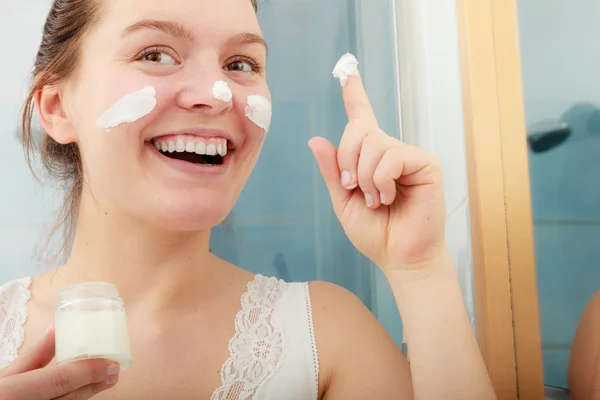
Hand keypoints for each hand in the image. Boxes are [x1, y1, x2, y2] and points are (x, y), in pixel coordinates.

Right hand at [0, 327, 119, 399]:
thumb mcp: (4, 375)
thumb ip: (33, 355)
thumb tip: (59, 328)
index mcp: (9, 393)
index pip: (58, 381)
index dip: (88, 372)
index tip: (112, 363)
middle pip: (67, 398)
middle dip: (94, 384)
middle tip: (115, 371)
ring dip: (85, 395)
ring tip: (103, 380)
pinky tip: (82, 392)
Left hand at [309, 69, 446, 272]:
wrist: (399, 257)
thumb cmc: (375, 232)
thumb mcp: (342, 201)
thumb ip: (333, 171)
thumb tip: (316, 139)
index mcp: (371, 158)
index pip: (362, 119)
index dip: (355, 93)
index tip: (347, 69)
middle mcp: (390, 151)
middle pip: (358, 130)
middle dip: (347, 160)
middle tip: (352, 188)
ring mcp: (409, 156)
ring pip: (374, 144)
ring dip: (364, 177)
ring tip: (375, 199)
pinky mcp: (426, 164)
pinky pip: (391, 156)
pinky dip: (381, 180)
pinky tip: (388, 197)